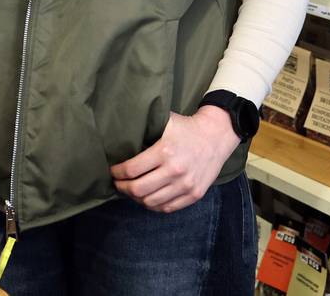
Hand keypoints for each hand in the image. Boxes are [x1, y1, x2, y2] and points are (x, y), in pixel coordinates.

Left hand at [110, 108, 239, 212]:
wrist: (216, 135)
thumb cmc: (187, 127)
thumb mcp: (166, 121)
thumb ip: (146, 129)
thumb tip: (121, 133)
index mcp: (165, 151)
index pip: (132, 169)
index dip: (118, 173)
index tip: (113, 171)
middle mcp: (175, 171)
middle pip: (138, 189)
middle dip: (123, 188)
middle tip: (118, 183)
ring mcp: (185, 185)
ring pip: (151, 202)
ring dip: (136, 198)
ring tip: (131, 191)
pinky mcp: (194, 195)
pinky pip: (167, 208)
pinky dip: (154, 205)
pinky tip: (148, 197)